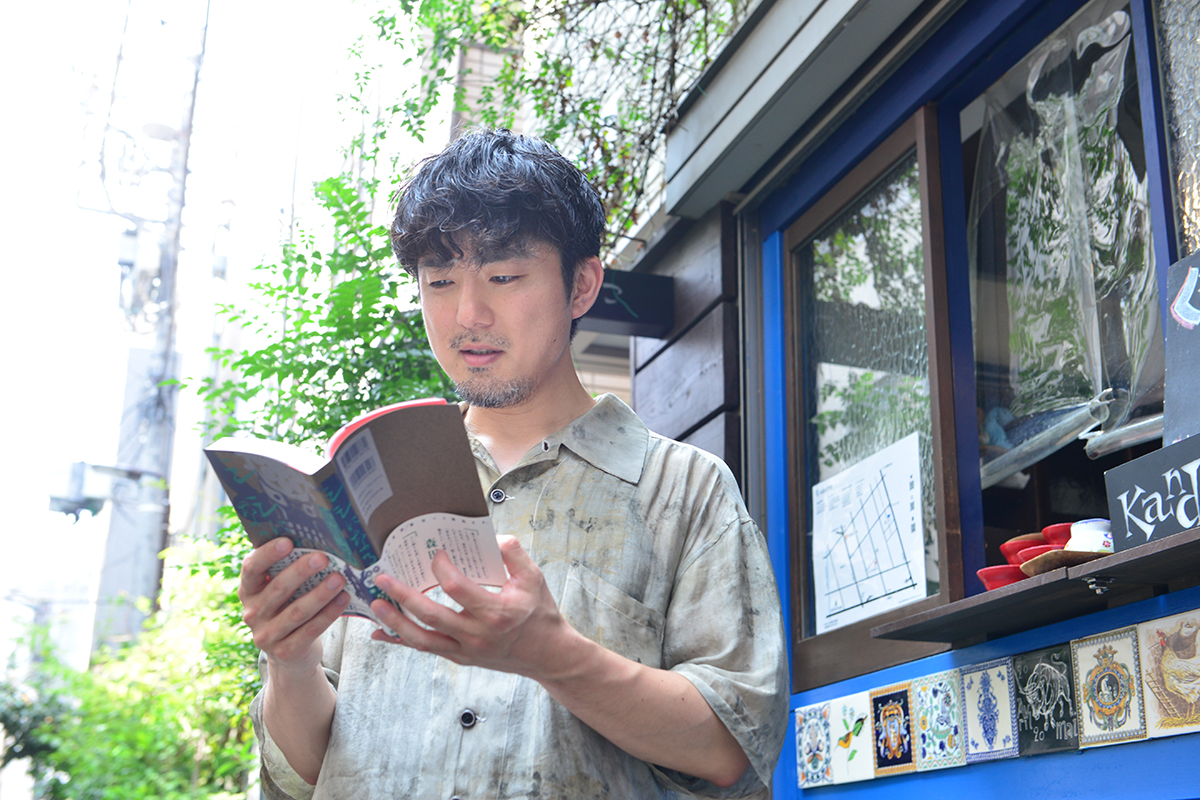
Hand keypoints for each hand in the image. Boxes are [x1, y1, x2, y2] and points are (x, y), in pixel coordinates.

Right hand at [239, 538, 350, 675]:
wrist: (290, 653)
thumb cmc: (289, 608)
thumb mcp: (282, 590)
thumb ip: (287, 569)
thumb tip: (316, 539)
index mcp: (249, 590)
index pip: (251, 568)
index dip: (268, 554)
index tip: (288, 541)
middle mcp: (252, 613)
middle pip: (278, 589)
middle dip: (301, 571)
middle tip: (323, 558)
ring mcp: (266, 635)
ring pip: (296, 611)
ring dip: (320, 594)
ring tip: (340, 579)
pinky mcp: (285, 651)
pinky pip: (310, 630)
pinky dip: (329, 613)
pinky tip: (343, 599)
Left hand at [368, 535, 579, 681]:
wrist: (547, 656)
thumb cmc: (540, 613)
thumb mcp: (534, 578)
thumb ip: (512, 553)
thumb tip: (490, 536)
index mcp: (495, 612)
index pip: (457, 588)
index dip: (441, 568)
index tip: (435, 553)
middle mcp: (477, 634)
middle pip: (431, 615)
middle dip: (403, 595)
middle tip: (383, 579)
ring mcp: (466, 650)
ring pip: (421, 639)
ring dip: (395, 622)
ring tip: (375, 604)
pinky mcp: (459, 658)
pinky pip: (425, 650)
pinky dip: (400, 642)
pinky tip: (380, 633)